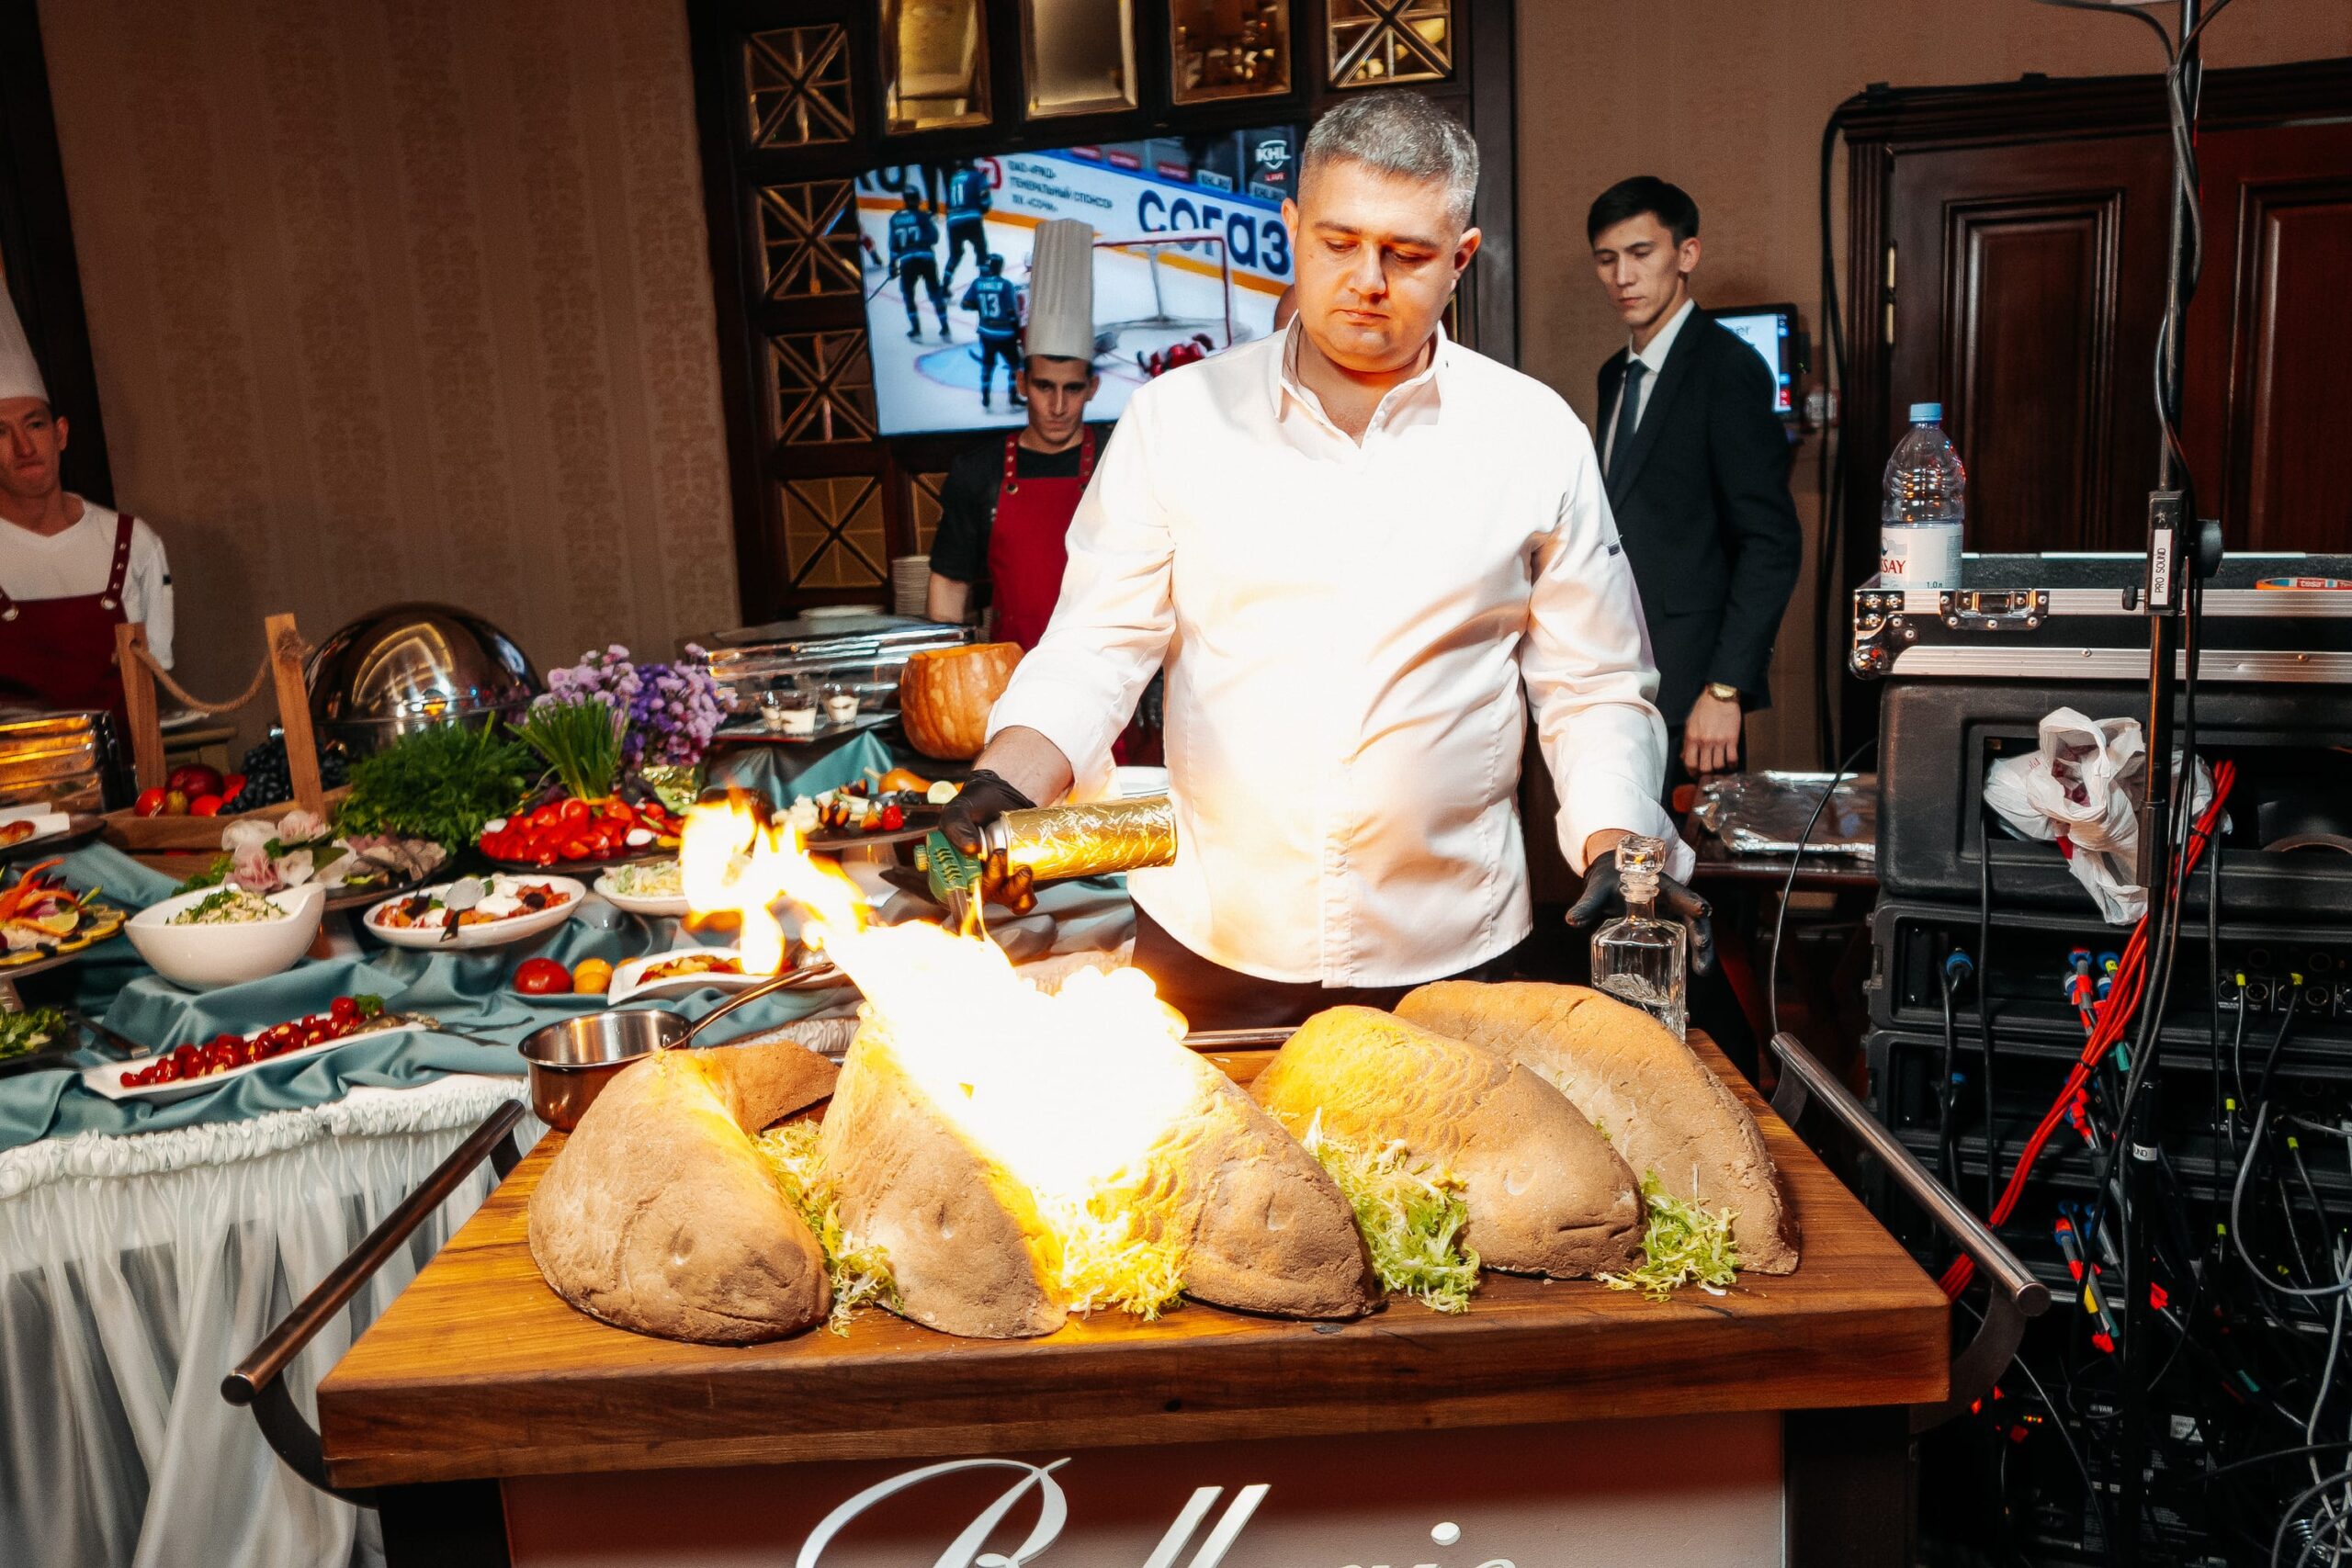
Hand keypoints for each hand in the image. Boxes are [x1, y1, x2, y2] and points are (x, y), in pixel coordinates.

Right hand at [938, 769, 1038, 912]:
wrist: (1003, 799)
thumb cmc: (976, 805)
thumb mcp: (959, 808)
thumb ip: (956, 823)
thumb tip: (970, 848)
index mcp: (950, 868)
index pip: (949, 892)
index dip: (959, 890)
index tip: (970, 872)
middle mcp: (972, 880)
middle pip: (981, 895)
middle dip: (992, 879)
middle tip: (998, 854)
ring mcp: (995, 882)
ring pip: (1003, 897)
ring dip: (1014, 888)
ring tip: (1023, 868)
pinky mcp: (1016, 881)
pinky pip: (1022, 899)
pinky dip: (1027, 894)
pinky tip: (1028, 874)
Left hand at [1564, 857, 1715, 975]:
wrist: (1611, 877)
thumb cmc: (1608, 880)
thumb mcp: (1598, 890)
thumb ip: (1587, 905)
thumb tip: (1571, 920)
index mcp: (1661, 887)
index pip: (1681, 894)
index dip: (1692, 903)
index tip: (1702, 911)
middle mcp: (1672, 902)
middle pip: (1696, 918)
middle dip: (1702, 939)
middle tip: (1702, 964)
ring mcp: (1672, 916)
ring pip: (1694, 932)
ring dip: (1700, 952)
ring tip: (1701, 973)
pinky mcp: (1667, 929)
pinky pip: (1681, 943)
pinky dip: (1685, 959)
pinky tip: (1683, 979)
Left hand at [1682, 691, 1743, 778]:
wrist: (1720, 696)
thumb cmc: (1703, 708)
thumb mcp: (1689, 723)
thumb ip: (1687, 741)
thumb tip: (1684, 756)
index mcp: (1691, 738)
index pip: (1689, 763)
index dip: (1692, 772)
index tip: (1695, 774)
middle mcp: (1704, 742)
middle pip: (1704, 768)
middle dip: (1705, 774)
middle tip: (1708, 774)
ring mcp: (1719, 741)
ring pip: (1718, 766)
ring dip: (1719, 770)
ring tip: (1719, 769)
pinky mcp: (1732, 739)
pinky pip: (1732, 758)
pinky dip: (1732, 765)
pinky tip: (1731, 764)